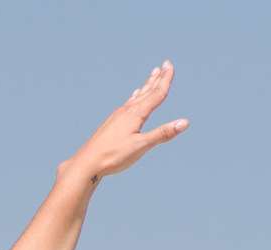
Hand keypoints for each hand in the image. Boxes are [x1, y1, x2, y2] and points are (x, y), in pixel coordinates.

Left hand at [60, 59, 187, 185]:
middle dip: (158, 78)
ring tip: (152, 75)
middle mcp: (126, 111)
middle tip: (165, 64)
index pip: (156, 94)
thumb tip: (185, 122)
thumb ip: (162, 134)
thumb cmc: (113, 156)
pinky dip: (134, 97)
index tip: (170, 65)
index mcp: (136, 114)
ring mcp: (117, 116)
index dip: (165, 80)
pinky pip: (127, 104)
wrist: (86, 163)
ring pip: (137, 97)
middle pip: (147, 91)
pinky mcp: (112, 123)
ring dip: (147, 85)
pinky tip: (133, 98)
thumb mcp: (141, 146)